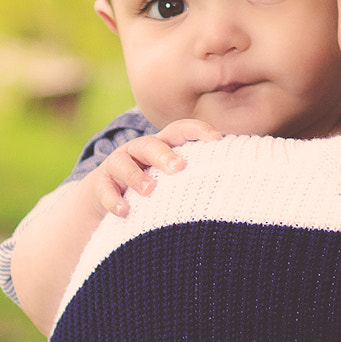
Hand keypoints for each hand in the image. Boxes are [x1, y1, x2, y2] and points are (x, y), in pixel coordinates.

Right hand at [84, 118, 220, 216]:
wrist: (103, 196)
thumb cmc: (153, 187)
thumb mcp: (172, 178)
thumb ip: (197, 175)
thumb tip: (241, 182)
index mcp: (162, 145)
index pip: (180, 130)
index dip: (198, 130)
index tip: (218, 139)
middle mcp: (139, 151)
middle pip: (151, 144)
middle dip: (165, 154)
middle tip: (180, 167)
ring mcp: (117, 166)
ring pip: (124, 164)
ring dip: (137, 176)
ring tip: (151, 189)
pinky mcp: (99, 185)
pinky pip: (104, 189)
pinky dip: (113, 199)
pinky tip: (124, 211)